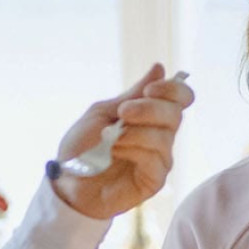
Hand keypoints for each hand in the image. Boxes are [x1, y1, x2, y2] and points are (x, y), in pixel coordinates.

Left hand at [51, 64, 194, 219]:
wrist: (67, 180)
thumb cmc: (83, 146)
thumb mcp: (104, 112)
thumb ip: (133, 94)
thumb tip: (160, 67)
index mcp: (152, 116)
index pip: (181, 98)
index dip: (172, 89)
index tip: (149, 90)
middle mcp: (161, 136)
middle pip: (175, 114)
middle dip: (149, 109)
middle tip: (123, 113)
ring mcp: (160, 159)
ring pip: (164, 137)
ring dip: (134, 133)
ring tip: (111, 139)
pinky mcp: (155, 180)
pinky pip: (155, 159)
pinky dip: (133, 151)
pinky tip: (115, 153)